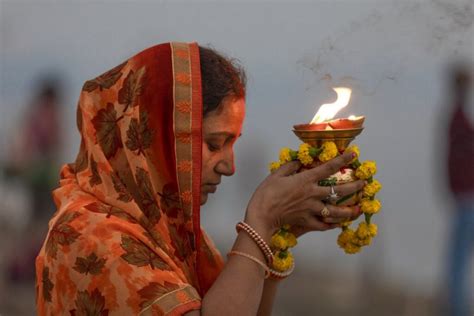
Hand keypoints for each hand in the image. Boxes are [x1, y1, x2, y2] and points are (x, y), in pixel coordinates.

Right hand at [245, 152, 363, 237]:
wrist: (261, 215)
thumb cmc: (266, 193)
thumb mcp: (276, 174)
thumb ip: (290, 166)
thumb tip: (300, 162)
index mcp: (306, 180)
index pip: (328, 168)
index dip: (342, 160)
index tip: (353, 155)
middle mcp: (312, 194)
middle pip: (338, 190)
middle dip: (354, 187)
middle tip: (363, 184)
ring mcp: (311, 209)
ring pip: (335, 211)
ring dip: (349, 210)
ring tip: (357, 209)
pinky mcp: (307, 222)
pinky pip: (323, 225)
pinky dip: (332, 225)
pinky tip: (339, 225)